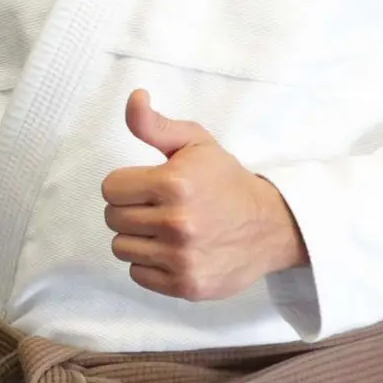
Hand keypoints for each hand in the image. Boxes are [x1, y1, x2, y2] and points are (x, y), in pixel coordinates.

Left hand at [102, 89, 307, 300]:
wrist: (271, 226)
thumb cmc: (225, 180)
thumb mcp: (194, 143)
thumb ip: (154, 124)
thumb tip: (134, 97)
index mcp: (174, 184)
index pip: (110, 188)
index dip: (126, 184)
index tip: (147, 186)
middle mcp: (177, 223)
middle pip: (113, 218)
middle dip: (130, 209)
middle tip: (158, 207)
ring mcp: (182, 258)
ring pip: (121, 247)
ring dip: (137, 238)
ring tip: (165, 229)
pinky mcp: (186, 285)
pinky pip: (137, 275)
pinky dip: (149, 264)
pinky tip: (172, 251)